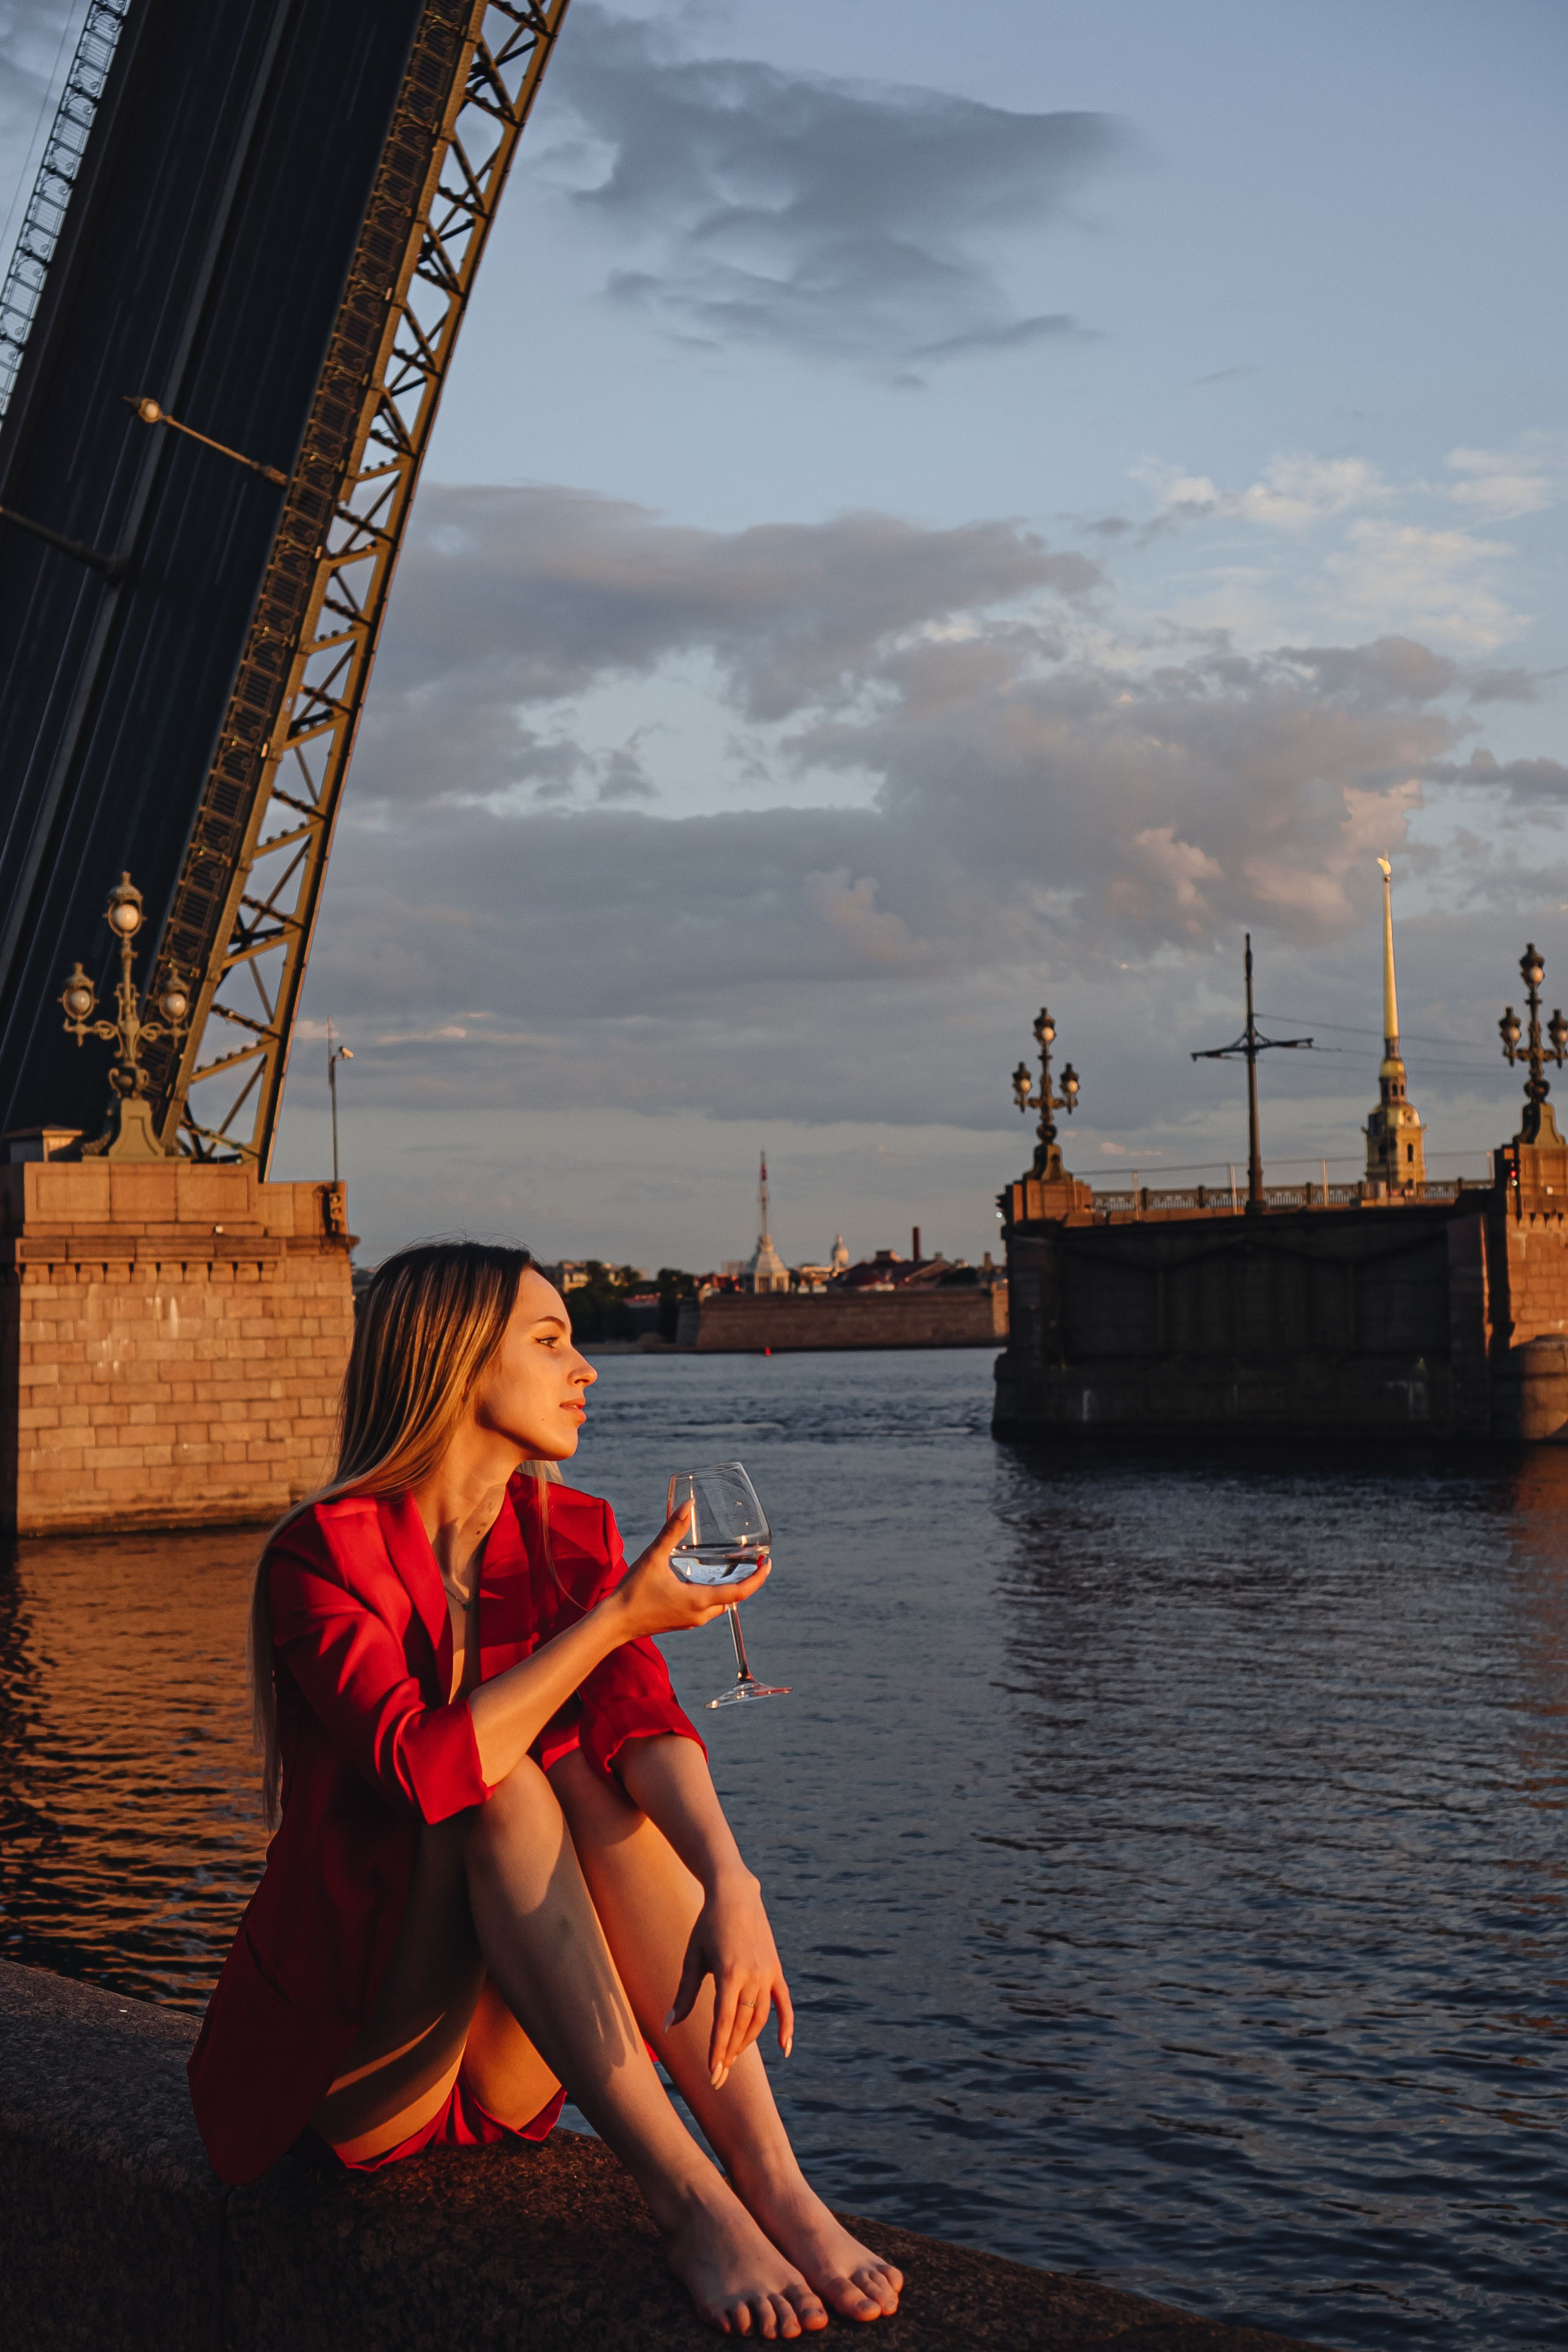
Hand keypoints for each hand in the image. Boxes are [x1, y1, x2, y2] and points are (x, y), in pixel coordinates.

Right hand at [611, 1502, 769, 1643]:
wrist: (614, 1623)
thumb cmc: (633, 1592)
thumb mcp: (654, 1557)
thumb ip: (672, 1530)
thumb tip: (689, 1505)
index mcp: (699, 1600)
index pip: (740, 1592)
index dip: (758, 1578)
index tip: (768, 1563)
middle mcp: (700, 1615)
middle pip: (733, 1598)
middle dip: (747, 1581)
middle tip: (754, 1562)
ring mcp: (691, 1621)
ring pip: (720, 1605)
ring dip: (730, 1588)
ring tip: (735, 1568)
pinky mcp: (682, 1622)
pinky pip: (707, 1609)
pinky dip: (715, 1594)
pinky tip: (707, 1580)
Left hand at [666, 1868, 794, 2087]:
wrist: (736, 1895)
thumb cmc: (707, 1925)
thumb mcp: (693, 1958)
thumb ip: (685, 1994)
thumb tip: (669, 2026)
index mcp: (729, 1974)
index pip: (724, 2023)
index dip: (718, 2051)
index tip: (712, 2074)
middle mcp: (752, 1976)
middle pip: (742, 2025)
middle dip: (729, 2053)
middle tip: (718, 2076)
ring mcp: (768, 1974)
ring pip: (760, 2019)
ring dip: (746, 2042)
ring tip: (732, 2059)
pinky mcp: (776, 1970)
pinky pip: (784, 2004)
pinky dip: (786, 2026)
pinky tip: (784, 2048)